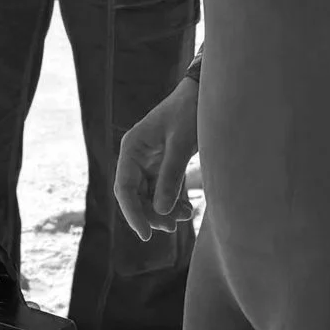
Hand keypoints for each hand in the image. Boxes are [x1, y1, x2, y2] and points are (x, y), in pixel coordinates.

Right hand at [114, 75, 199, 243]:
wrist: (205, 94)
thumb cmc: (190, 112)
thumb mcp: (181, 144)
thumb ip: (170, 177)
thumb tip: (161, 212)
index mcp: (132, 147)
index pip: (124, 188)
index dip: (133, 214)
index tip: (146, 235)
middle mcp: (136, 156)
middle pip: (135, 196)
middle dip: (151, 214)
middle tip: (171, 227)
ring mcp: (149, 161)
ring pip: (149, 196)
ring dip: (163, 210)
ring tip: (184, 217)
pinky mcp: (164, 164)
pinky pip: (162, 190)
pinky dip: (172, 202)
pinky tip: (187, 210)